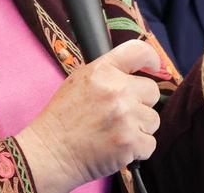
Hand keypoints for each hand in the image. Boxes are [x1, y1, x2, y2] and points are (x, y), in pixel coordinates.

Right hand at [16, 40, 160, 192]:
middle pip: (152, 91)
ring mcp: (125, 117)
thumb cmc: (61, 119)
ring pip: (153, 119)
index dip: (151, 58)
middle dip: (141, 103)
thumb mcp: (78, 82)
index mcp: (101, 71)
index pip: (138, 51)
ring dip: (140, 128)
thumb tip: (133, 71)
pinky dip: (137, 149)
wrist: (49, 152)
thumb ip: (106, 73)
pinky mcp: (131, 142)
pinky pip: (150, 143)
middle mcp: (116, 90)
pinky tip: (117, 147)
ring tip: (115, 132)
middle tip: (120, 114)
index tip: (154, 66)